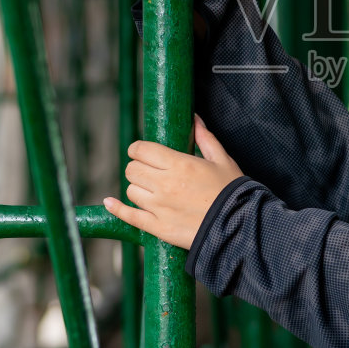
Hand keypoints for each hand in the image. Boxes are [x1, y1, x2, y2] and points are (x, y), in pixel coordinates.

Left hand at [104, 116, 241, 248]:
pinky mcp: (158, 228)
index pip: (142, 150)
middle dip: (138, 167)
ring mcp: (159, 207)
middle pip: (132, 169)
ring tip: (149, 189)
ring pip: (131, 190)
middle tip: (148, 170)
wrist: (238, 228)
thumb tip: (195, 119)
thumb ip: (205, 139)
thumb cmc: (233, 193)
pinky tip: (110, 202)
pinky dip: (117, 209)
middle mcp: (165, 184)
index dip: (139, 149)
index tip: (142, 152)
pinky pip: (130, 216)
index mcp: (179, 164)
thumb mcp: (223, 161)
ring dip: (137, 187)